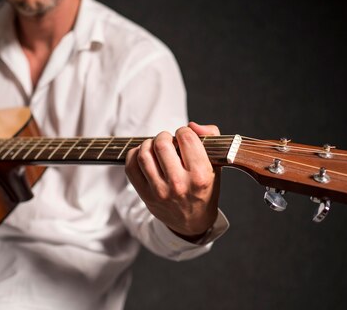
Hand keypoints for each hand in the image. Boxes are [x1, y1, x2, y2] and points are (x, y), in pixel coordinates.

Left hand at [125, 122, 220, 241]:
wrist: (193, 222)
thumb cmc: (204, 189)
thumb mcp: (216, 165)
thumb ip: (210, 138)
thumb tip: (192, 125)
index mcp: (200, 176)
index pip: (186, 138)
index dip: (184, 132)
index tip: (184, 137)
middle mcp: (179, 185)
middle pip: (161, 144)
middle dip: (164, 136)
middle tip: (168, 141)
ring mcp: (160, 192)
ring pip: (144, 154)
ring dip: (149, 144)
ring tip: (156, 147)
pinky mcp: (145, 195)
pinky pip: (131, 167)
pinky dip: (135, 154)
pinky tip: (145, 155)